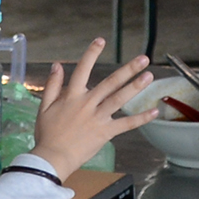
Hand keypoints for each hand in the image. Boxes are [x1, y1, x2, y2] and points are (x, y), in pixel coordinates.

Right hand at [28, 38, 156, 173]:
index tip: (101, 40)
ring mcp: (98, 117)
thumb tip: (57, 65)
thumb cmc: (47, 134)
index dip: (91, 54)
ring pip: (119, 99)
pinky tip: (153, 111)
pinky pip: (126, 124)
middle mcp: (88, 103)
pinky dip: (140, 118)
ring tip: (149, 76)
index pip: (83, 69)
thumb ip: (52, 85)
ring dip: (135, 87)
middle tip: (143, 58)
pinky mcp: (105, 132)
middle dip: (128, 69)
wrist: (52, 158)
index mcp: (72, 96)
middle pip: (110, 82)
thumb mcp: (45, 107)